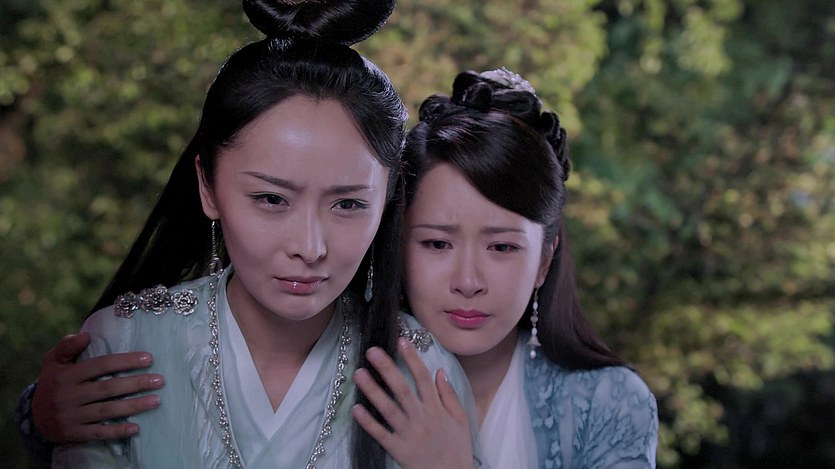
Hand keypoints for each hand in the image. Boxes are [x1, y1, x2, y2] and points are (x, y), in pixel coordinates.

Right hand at [32, 332, 163, 441]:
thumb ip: (67, 346)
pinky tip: (136, 428)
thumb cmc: (53, 383)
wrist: (33, 416)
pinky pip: (98, 432)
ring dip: (134, 406)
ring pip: (107, 411)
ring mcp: (70, 416)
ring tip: (156, 401)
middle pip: (108, 388)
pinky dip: (117, 431)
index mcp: (66, 375)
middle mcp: (68, 396)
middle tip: (160, 380)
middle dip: (136, 383)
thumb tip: (86, 334)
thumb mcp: (53, 362)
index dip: (126, 361)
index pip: (101, 365)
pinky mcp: (73, 434)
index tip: (149, 358)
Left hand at [352, 337, 474, 468]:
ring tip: (358, 373)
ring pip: (388, 408)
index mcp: (436, 409)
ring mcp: (408, 434)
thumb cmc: (457, 449)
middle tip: (372, 351)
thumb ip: (449, 395)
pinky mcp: (398, 450)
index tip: (401, 341)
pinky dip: (368, 422)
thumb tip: (440, 371)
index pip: (423, 378)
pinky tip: (356, 409)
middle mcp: (421, 418)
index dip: (412, 358)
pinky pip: (380, 434)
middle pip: (402, 389)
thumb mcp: (461, 420)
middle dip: (387, 368)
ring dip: (372, 390)